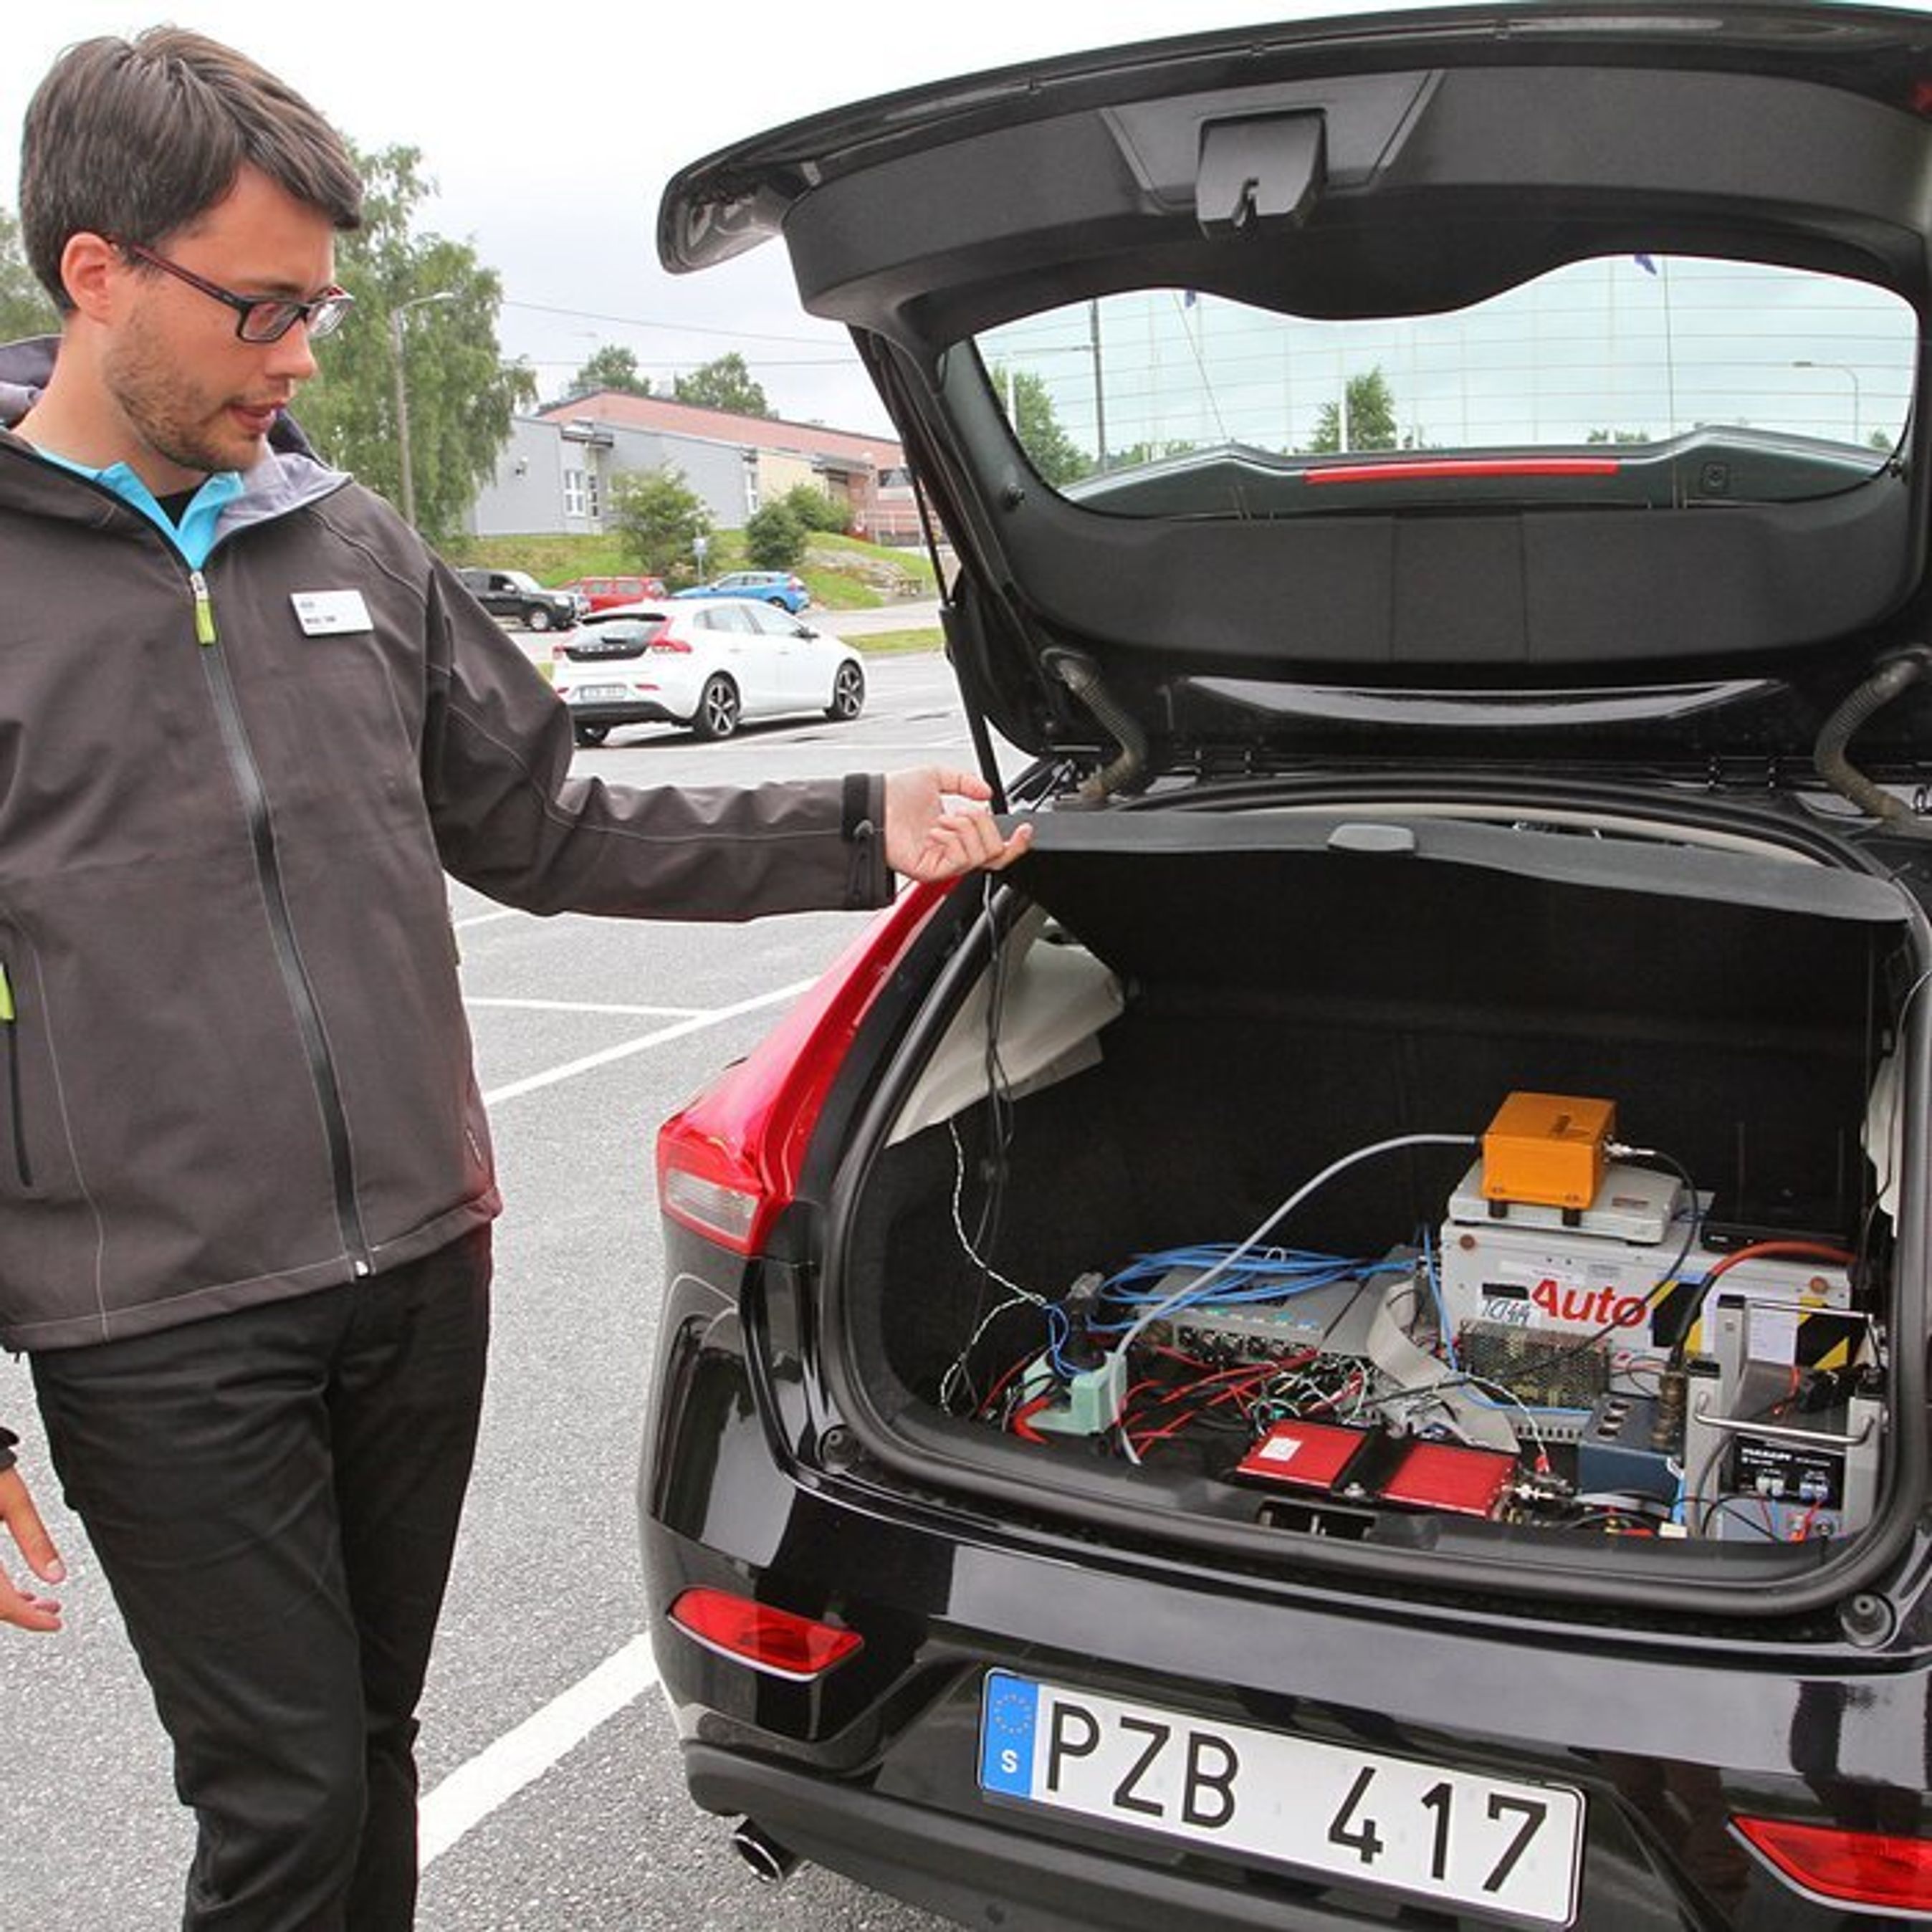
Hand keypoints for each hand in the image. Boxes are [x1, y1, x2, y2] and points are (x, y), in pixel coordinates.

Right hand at [0, 1463, 64, 1632]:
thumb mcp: (14, 1500)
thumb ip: (35, 1540)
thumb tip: (56, 1577)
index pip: (1, 1603)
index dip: (30, 1619)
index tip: (55, 1623)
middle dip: (21, 1613)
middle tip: (52, 1612)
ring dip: (5, 1603)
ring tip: (37, 1601)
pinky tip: (11, 1587)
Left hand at [882, 768, 1033, 884]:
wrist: (873, 804)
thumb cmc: (894, 794)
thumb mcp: (938, 776)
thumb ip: (966, 782)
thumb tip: (987, 793)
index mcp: (958, 835)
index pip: (996, 849)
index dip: (1016, 842)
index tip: (1024, 828)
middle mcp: (952, 852)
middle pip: (996, 854)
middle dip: (986, 825)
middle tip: (964, 811)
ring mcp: (942, 864)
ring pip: (981, 855)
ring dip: (965, 828)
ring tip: (943, 818)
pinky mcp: (932, 871)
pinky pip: (960, 860)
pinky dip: (953, 838)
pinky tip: (936, 829)